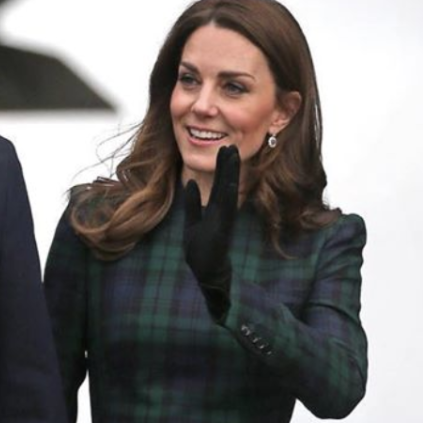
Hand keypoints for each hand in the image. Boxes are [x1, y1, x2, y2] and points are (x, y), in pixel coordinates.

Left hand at [183, 144, 239, 289]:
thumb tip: (189, 183)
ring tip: (233, 156)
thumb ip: (191, 205)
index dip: (222, 168)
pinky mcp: (221, 232)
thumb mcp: (191, 225)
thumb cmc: (201, 254)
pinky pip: (226, 211)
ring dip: (230, 175)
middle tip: (232, 145)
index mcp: (215, 212)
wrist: (207, 277)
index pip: (219, 185)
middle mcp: (221, 214)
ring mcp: (223, 223)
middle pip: (225, 185)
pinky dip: (228, 195)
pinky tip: (230, 182)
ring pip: (228, 194)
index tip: (225, 149)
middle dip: (228, 166)